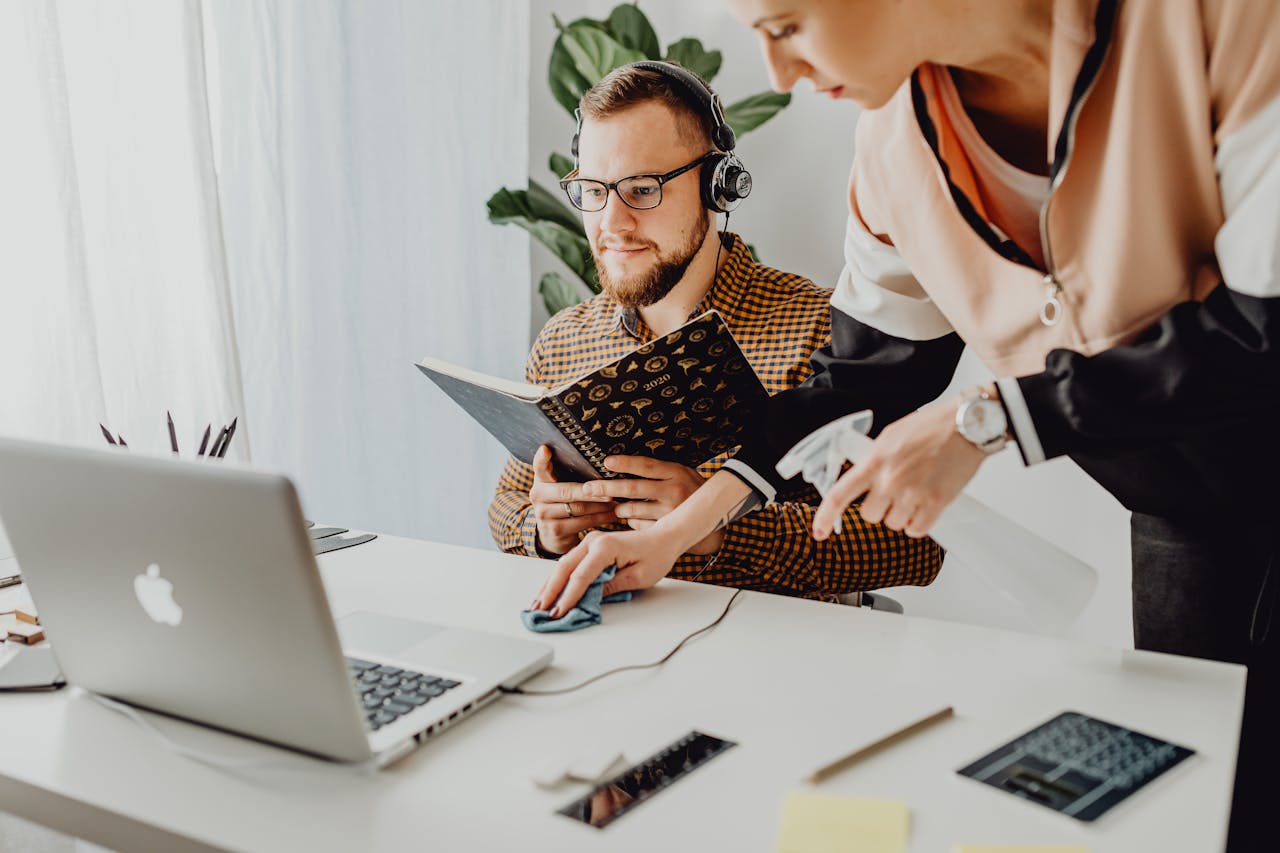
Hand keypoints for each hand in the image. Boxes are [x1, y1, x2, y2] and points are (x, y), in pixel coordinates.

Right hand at [528, 445, 616, 554]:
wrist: (552, 533)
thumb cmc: (564, 501)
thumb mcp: (561, 484)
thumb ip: (570, 471)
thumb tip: (602, 456)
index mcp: (540, 480)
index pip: (539, 467)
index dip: (542, 459)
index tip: (546, 449)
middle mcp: (537, 495)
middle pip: (567, 491)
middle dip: (592, 492)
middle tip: (613, 491)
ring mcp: (544, 514)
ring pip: (578, 508)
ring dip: (601, 506)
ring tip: (617, 503)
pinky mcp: (554, 530)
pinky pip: (582, 523)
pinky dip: (601, 518)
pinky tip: (613, 514)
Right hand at [531, 527, 682, 617]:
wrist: (663, 538)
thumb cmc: (656, 555)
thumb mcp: (639, 577)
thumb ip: (612, 587)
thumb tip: (589, 599)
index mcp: (606, 547)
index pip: (581, 576)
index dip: (568, 597)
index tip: (558, 613)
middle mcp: (593, 541)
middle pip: (564, 568)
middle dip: (550, 591)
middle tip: (538, 611)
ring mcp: (589, 542)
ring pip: (562, 565)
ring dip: (550, 585)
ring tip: (537, 605)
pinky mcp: (589, 547)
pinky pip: (569, 564)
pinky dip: (558, 579)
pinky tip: (550, 592)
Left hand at [582, 456, 721, 554]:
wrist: (714, 519)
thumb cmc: (692, 491)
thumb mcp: (682, 473)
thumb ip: (659, 471)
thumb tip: (622, 463)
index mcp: (676, 472)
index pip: (646, 466)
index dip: (625, 463)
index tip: (605, 462)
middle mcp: (673, 491)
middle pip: (632, 488)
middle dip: (606, 488)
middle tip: (588, 488)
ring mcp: (670, 512)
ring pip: (631, 510)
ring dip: (618, 509)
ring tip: (616, 507)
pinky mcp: (665, 530)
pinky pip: (638, 525)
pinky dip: (631, 522)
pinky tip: (632, 519)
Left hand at [812, 396, 986, 538]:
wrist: (968, 425)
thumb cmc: (933, 426)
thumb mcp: (891, 435)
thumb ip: (874, 458)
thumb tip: (862, 475)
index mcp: (875, 460)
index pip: (840, 494)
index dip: (826, 516)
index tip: (818, 531)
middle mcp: (890, 480)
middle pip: (870, 515)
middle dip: (879, 507)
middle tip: (893, 492)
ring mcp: (913, 494)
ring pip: (894, 524)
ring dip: (901, 514)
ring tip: (915, 492)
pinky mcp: (936, 503)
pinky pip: (917, 530)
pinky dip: (919, 523)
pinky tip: (924, 506)